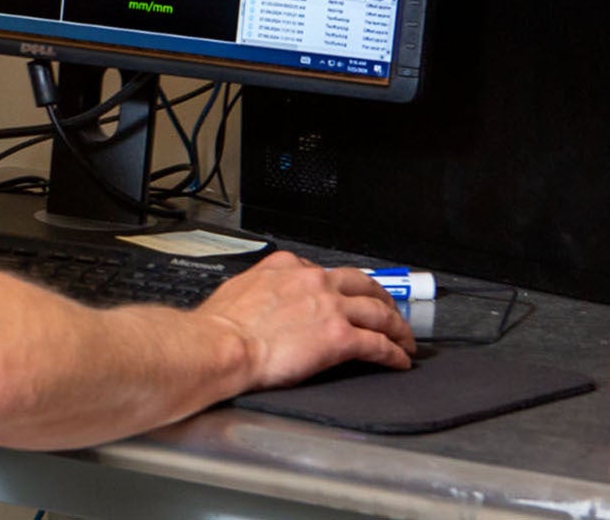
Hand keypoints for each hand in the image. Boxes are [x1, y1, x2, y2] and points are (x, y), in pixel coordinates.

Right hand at [196, 250, 414, 389]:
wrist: (222, 345)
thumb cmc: (223, 325)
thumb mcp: (240, 287)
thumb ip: (263, 286)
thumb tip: (265, 295)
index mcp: (288, 266)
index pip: (327, 272)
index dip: (343, 287)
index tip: (347, 297)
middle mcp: (315, 282)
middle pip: (364, 286)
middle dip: (383, 300)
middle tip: (391, 313)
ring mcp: (331, 308)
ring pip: (380, 313)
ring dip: (397, 328)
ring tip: (404, 340)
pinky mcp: (341, 338)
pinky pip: (379, 345)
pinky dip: (394, 353)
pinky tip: (399, 360)